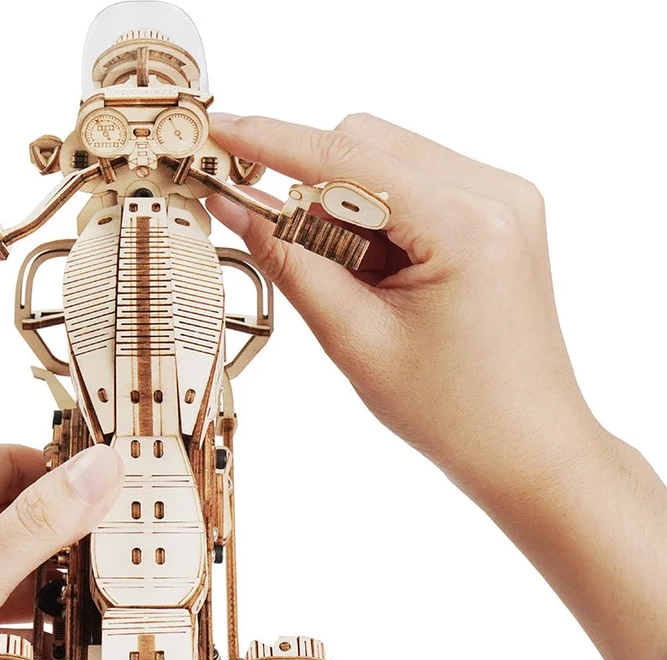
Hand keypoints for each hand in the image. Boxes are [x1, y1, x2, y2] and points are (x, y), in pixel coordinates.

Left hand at [0, 443, 123, 659]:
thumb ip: (40, 522)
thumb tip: (101, 465)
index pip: (10, 460)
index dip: (63, 471)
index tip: (117, 488)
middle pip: (13, 510)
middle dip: (64, 529)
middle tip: (122, 545)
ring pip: (7, 561)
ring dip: (51, 577)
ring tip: (103, 590)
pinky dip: (29, 615)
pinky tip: (62, 634)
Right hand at [206, 113, 666, 659]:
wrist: (527, 447)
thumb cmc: (452, 411)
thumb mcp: (353, 338)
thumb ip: (289, 261)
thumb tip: (233, 205)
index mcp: (467, 223)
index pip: (346, 157)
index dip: (270, 143)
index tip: (216, 130)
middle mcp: (494, 192)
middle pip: (366, 142)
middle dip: (308, 185)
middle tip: (271, 235)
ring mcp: (501, 197)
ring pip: (386, 158)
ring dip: (341, 203)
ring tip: (345, 278)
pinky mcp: (496, 211)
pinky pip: (412, 181)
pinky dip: (373, 214)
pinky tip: (373, 270)